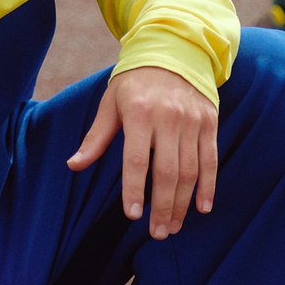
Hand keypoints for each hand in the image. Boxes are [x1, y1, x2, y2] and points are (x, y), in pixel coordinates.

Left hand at [67, 66, 217, 238]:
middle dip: (163, 207)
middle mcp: (168, 117)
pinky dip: (208, 186)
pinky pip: (210, 160)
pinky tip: (202, 208)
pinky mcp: (209, 123)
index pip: (136, 159)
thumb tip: (74, 165)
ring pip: (190, 170)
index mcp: (139, 112)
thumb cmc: (135, 81)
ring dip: (183, 203)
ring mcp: (192, 121)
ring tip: (174, 227)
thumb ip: (96, 137)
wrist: (175, 50)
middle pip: (167, 171)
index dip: (135, 189)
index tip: (133, 215)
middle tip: (157, 233)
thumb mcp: (111, 102)